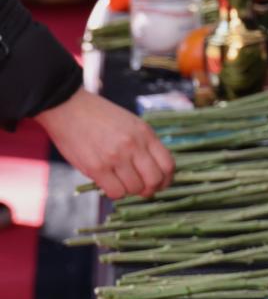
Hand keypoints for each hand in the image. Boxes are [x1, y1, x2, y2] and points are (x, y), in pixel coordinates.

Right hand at [35, 90, 174, 198]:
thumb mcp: (130, 123)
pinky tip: (109, 183)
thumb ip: (143, 144)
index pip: (168, 165)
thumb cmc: (98, 116)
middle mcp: (133, 145)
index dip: (166, 180)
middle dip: (150, 189)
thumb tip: (154, 172)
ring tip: (120, 181)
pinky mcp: (97, 168)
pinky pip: (115, 192)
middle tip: (141, 189)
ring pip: (134, 189)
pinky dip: (115, 192)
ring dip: (130, 190)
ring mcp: (115, 157)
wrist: (67, 106)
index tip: (160, 183)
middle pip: (154, 180)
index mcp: (144, 133)